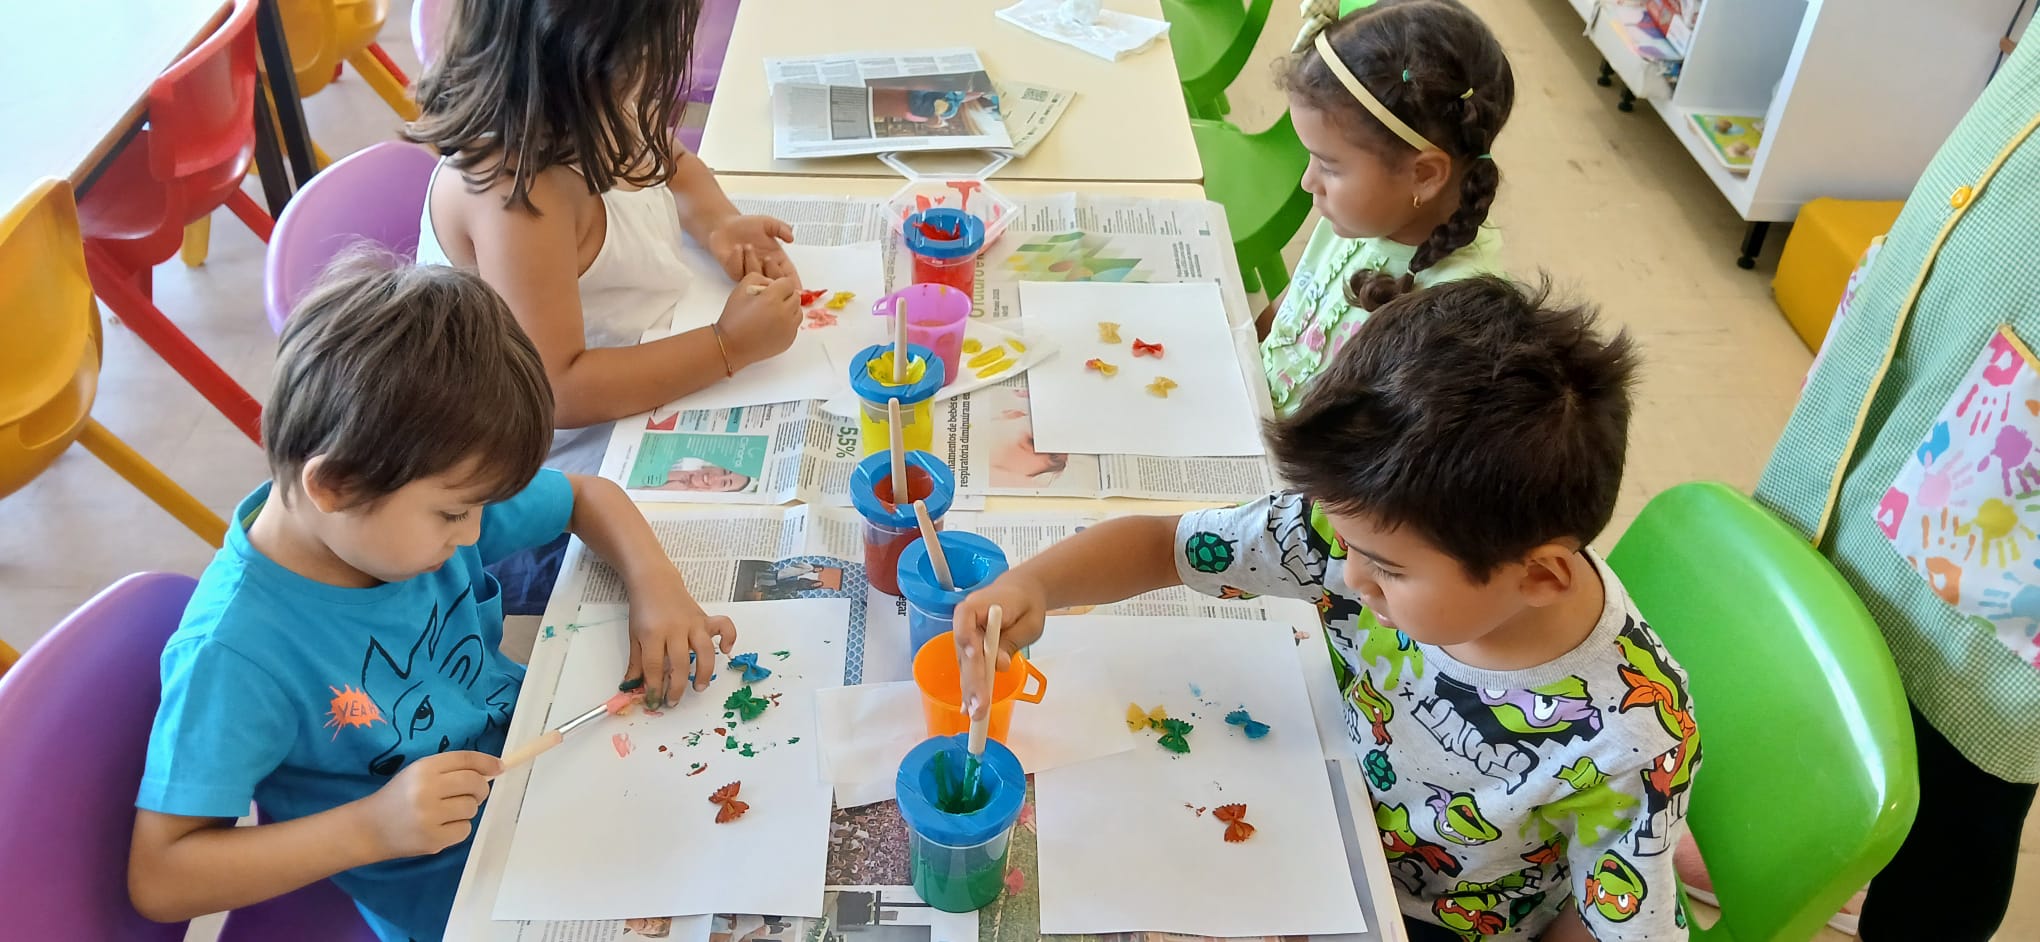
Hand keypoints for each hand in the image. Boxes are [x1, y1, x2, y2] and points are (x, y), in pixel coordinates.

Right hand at [361, 751, 498, 859]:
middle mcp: (427, 789)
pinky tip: (440, 827)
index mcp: (424, 768)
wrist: (369, 828)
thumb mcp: (419, 773)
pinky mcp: (433, 840)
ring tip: (446, 812)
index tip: (500, 767)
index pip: (466, 759)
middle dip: (481, 788)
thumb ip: (451, 769)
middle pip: (475, 783)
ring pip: (472, 808)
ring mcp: (430, 817)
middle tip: (473, 793)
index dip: (487, 762)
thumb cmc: (398, 797)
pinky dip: (458, 828)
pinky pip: (465, 830)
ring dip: (466, 809)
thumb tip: (494, 769)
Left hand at [624, 572, 737, 708]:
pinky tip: (726, 650)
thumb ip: (637, 663)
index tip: (654, 702)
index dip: (654, 688)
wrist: (654, 581)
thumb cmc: (643, 609)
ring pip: (705, 651)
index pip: (654, 667)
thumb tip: (634, 687)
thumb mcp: (634, 636)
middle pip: (679, 664)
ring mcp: (693, 623)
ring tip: (698, 687)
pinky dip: (729, 638)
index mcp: (653, 633)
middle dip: (676, 687)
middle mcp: (675, 629)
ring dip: (703, 672)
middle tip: (673, 701)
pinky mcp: (705, 618)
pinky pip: (724, 626)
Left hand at [708, 215, 795, 279]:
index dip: (792, 284)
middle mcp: (764, 267)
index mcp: (776, 259)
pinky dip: (737, 258)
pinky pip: (738, 272)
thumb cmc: (745, 225)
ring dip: (751, 260)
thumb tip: (791, 237)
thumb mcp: (767, 222)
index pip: (788, 276)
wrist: (725, 225)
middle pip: (774, 283)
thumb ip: (781, 228)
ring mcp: (749, 272)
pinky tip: (737, 248)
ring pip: (755, 278)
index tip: (795, 288)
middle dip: (772, 271)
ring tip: (747, 246)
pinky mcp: (734, 272)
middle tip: (768, 258)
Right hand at [716, 273, 800, 371]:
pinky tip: (772, 325)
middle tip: (769, 302)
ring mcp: (788, 329)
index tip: (770, 290)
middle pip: (795, 297)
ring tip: (772, 313)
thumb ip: (759, 279)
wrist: (731, 346)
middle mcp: (784, 314)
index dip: (779, 285)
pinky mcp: (788, 341)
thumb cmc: (733, 318)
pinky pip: (794, 326)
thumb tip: (772, 283)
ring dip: (789, 309)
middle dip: (784, 296)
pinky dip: (787, 323)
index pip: (788, 284)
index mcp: (772, 300)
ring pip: (798, 312)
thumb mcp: (741, 289)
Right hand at [951, 571, 1049, 716]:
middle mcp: (963, 622)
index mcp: (977, 606)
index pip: (965, 622)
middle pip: (965, 653)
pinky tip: (969, 709)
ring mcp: (964, 638)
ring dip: (970, 691)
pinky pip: (969, 670)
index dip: (968, 642)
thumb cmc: (1027, 605)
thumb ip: (1012, 640)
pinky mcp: (968, 651)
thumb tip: (999, 664)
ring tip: (975, 714)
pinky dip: (970, 689)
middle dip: (972, 681)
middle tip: (979, 706)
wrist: (1020, 593)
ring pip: (965, 666)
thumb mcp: (1028, 621)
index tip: (975, 658)